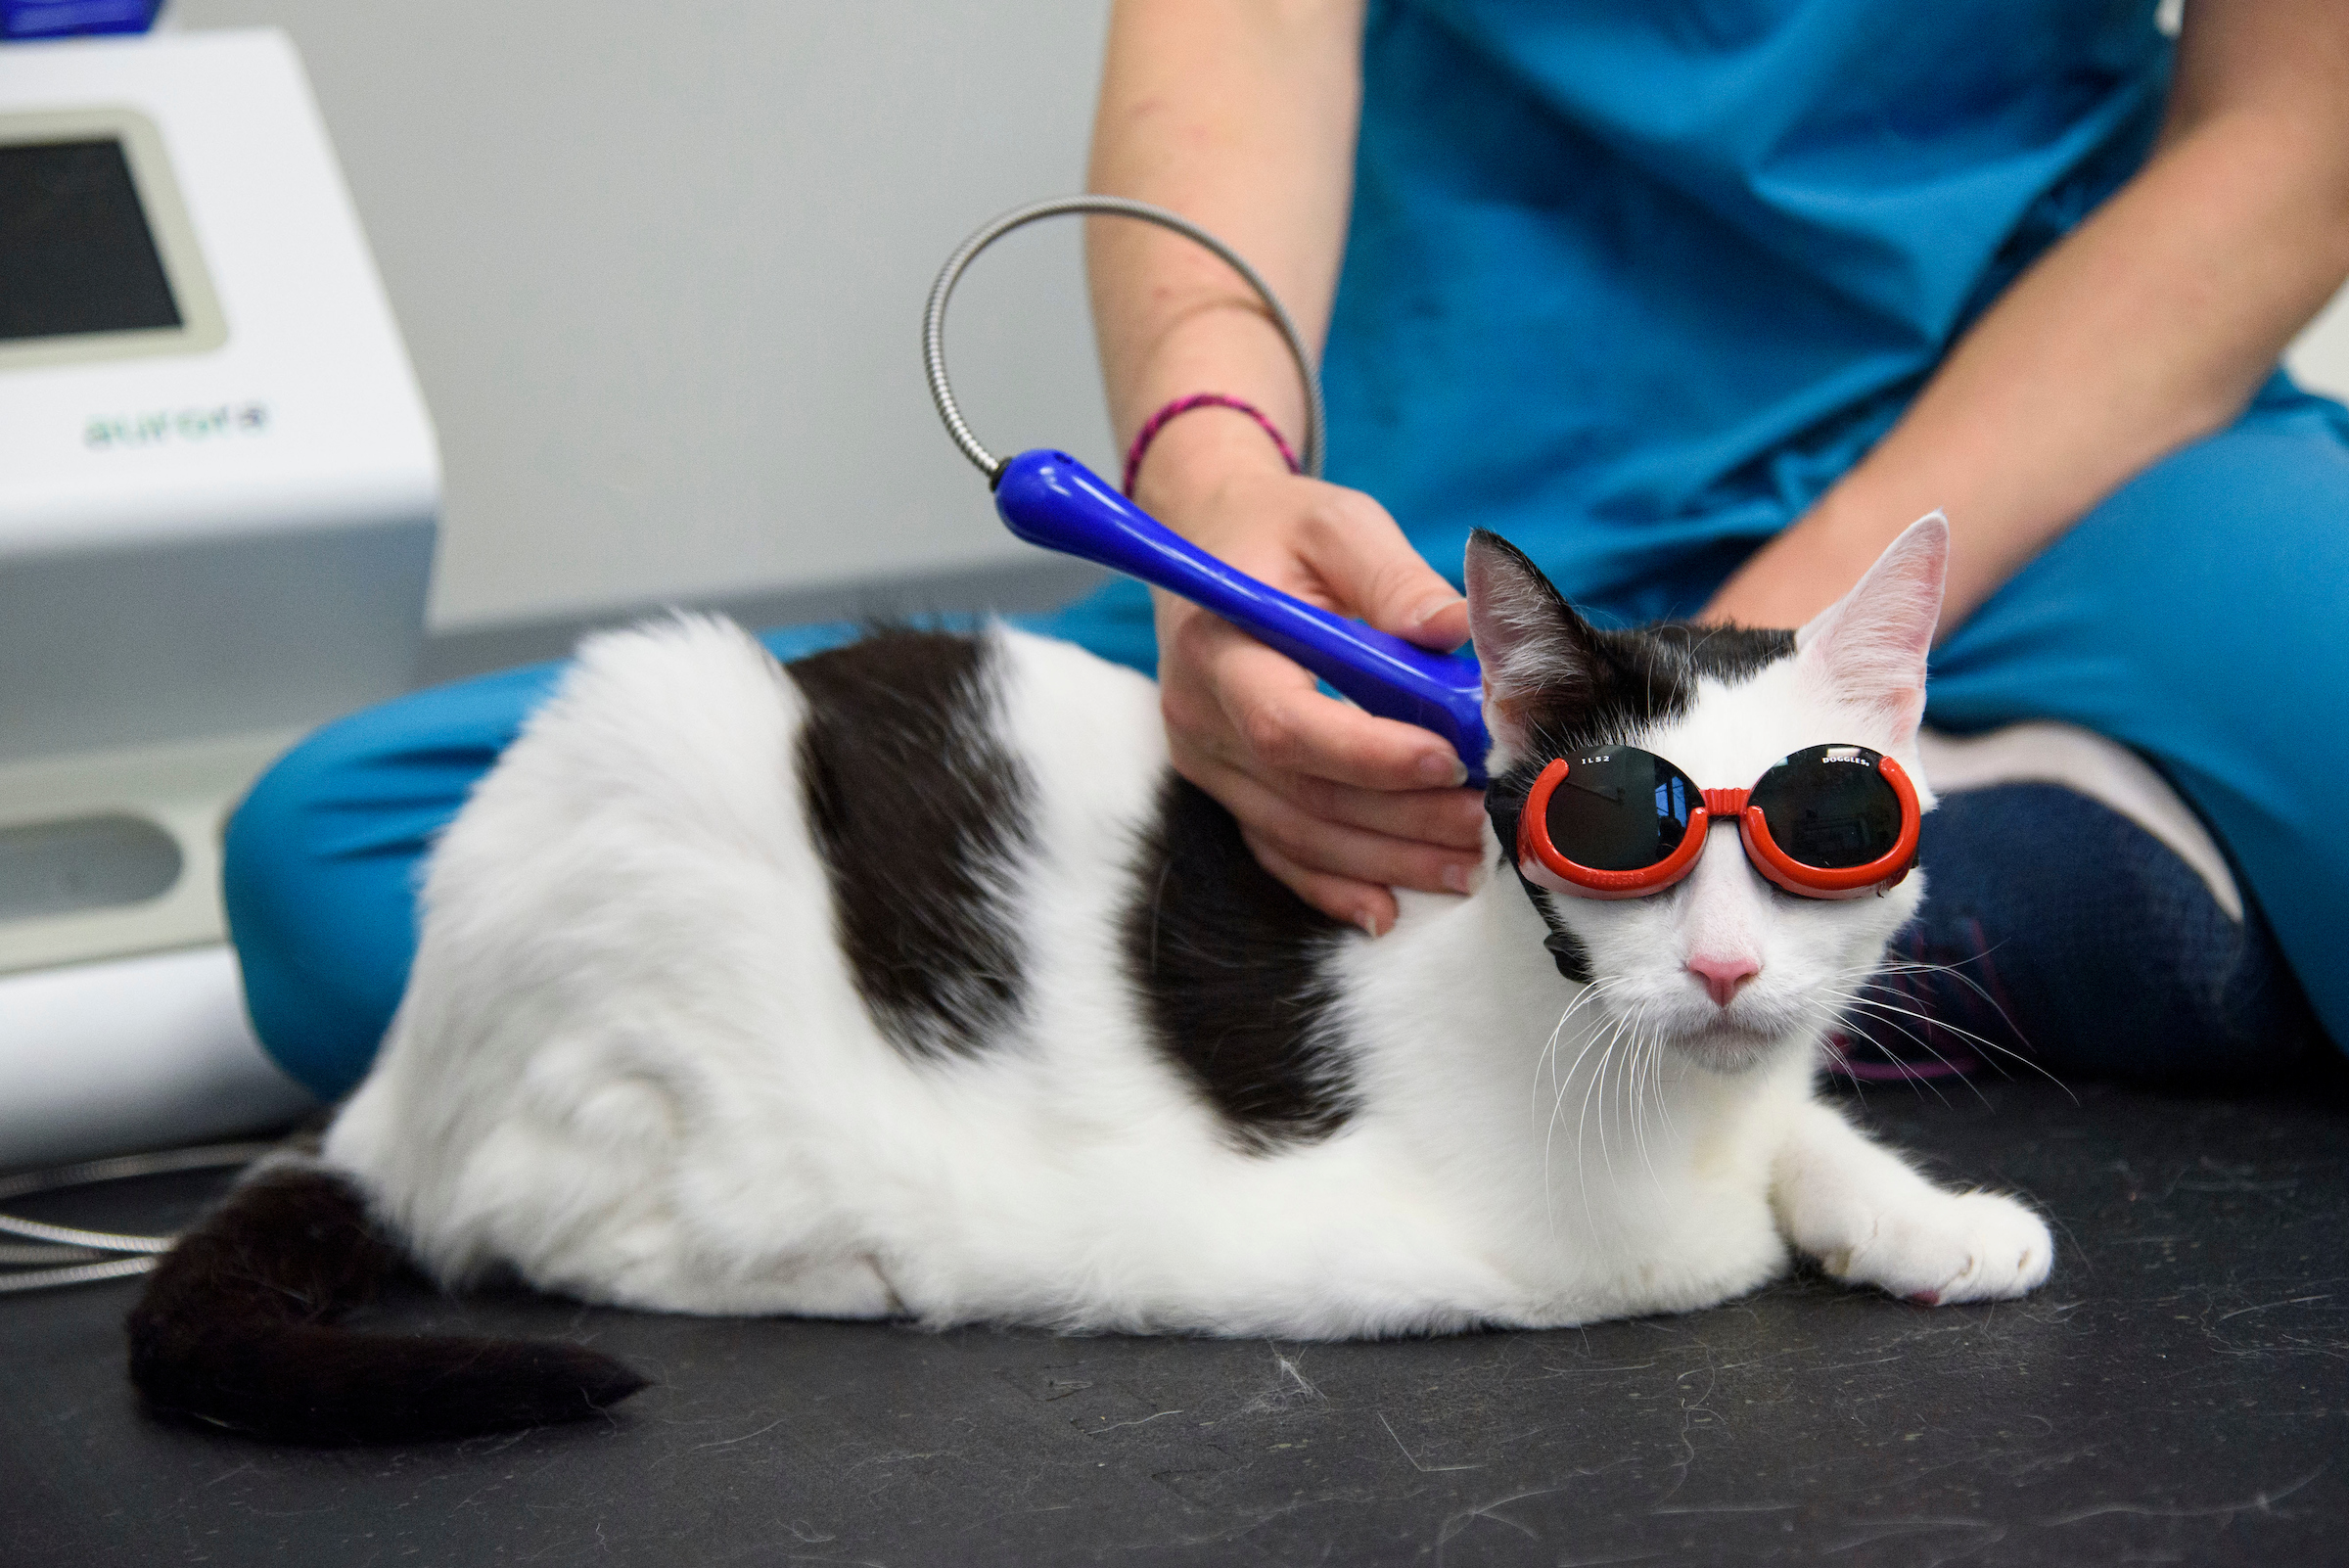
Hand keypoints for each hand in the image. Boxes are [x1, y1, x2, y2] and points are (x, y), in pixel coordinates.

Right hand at [1139, 424, 1487, 934]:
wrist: (1209, 542)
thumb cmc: (1280, 532)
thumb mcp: (1338, 526)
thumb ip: (1394, 578)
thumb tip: (1458, 629)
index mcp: (1220, 647)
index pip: (1288, 723)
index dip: (1369, 755)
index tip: (1450, 759)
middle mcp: (1201, 716)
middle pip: (1302, 792)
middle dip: (1399, 817)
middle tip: (1483, 822)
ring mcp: (1207, 761)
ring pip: (1297, 834)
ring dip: (1384, 859)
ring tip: (1464, 866)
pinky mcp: (1226, 786)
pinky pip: (1277, 852)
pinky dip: (1333, 886)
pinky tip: (1388, 908)